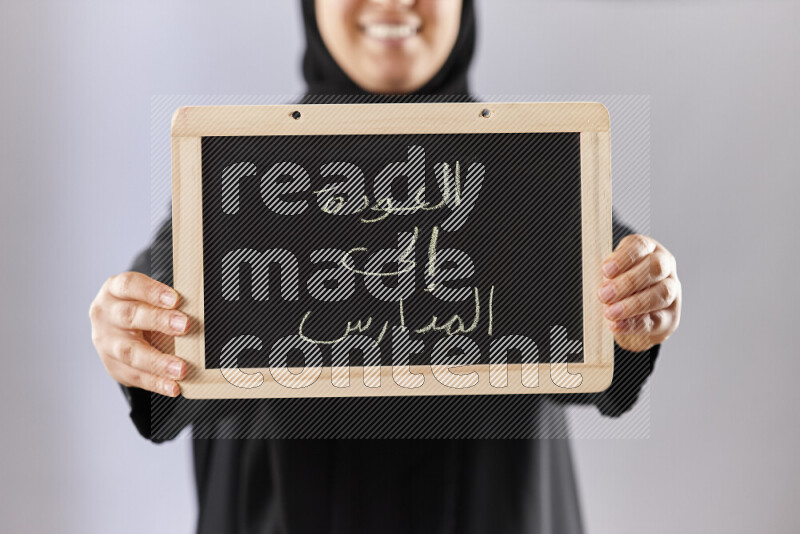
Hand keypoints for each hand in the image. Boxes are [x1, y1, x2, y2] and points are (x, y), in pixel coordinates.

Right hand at [89, 272, 189, 396]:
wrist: (115, 329)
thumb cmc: (140, 307)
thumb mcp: (148, 297)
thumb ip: (167, 301)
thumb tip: (201, 307)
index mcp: (114, 290)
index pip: (129, 285)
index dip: (152, 291)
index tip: (175, 299)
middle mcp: (105, 314)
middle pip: (129, 316)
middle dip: (159, 321)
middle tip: (185, 326)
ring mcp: (106, 342)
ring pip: (129, 351)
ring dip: (158, 361)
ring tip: (181, 369)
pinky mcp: (112, 366)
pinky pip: (135, 376)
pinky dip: (156, 382)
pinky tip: (173, 386)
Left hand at [597, 235, 680, 351]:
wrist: (632, 314)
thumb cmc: (617, 286)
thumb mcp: (609, 275)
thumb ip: (607, 276)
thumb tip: (600, 284)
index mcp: (647, 249)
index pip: (639, 246)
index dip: (623, 258)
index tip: (605, 270)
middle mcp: (664, 266)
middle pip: (654, 267)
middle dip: (628, 282)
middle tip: (604, 294)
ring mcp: (671, 290)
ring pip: (661, 293)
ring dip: (633, 304)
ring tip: (611, 313)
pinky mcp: (670, 316)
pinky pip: (656, 319)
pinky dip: (635, 323)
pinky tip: (618, 325)